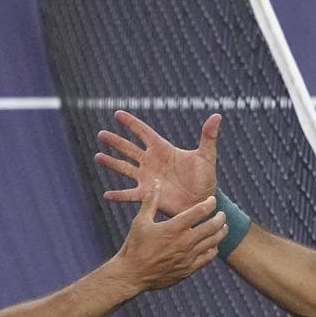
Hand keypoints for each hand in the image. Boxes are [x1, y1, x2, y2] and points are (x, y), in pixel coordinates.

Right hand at [95, 110, 220, 216]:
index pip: (143, 132)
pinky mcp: (148, 195)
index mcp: (163, 149)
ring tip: (98, 157)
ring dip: (111, 163)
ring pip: (125, 168)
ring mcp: (147, 178)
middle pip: (129, 148)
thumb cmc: (205, 179)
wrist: (202, 202)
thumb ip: (208, 136)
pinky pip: (130, 194)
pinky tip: (107, 195)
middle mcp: (151, 162)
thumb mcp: (206, 156)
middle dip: (115, 141)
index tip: (117, 114)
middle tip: (101, 134)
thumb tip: (217, 116)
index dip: (131, 123)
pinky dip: (119, 195)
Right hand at [112, 182, 226, 291]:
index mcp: (174, 227)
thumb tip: (156, 182)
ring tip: (223, 227)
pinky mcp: (188, 269)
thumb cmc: (135, 246)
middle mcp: (184, 241)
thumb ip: (150, 201)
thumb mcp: (140, 221)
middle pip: (212, 226)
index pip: (200, 211)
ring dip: (220, 233)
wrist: (133, 274)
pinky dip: (213, 249)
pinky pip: (207, 257)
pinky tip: (213, 245)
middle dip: (220, 218)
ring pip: (213, 242)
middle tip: (222, 214)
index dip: (210, 204)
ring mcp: (188, 257)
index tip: (212, 200)